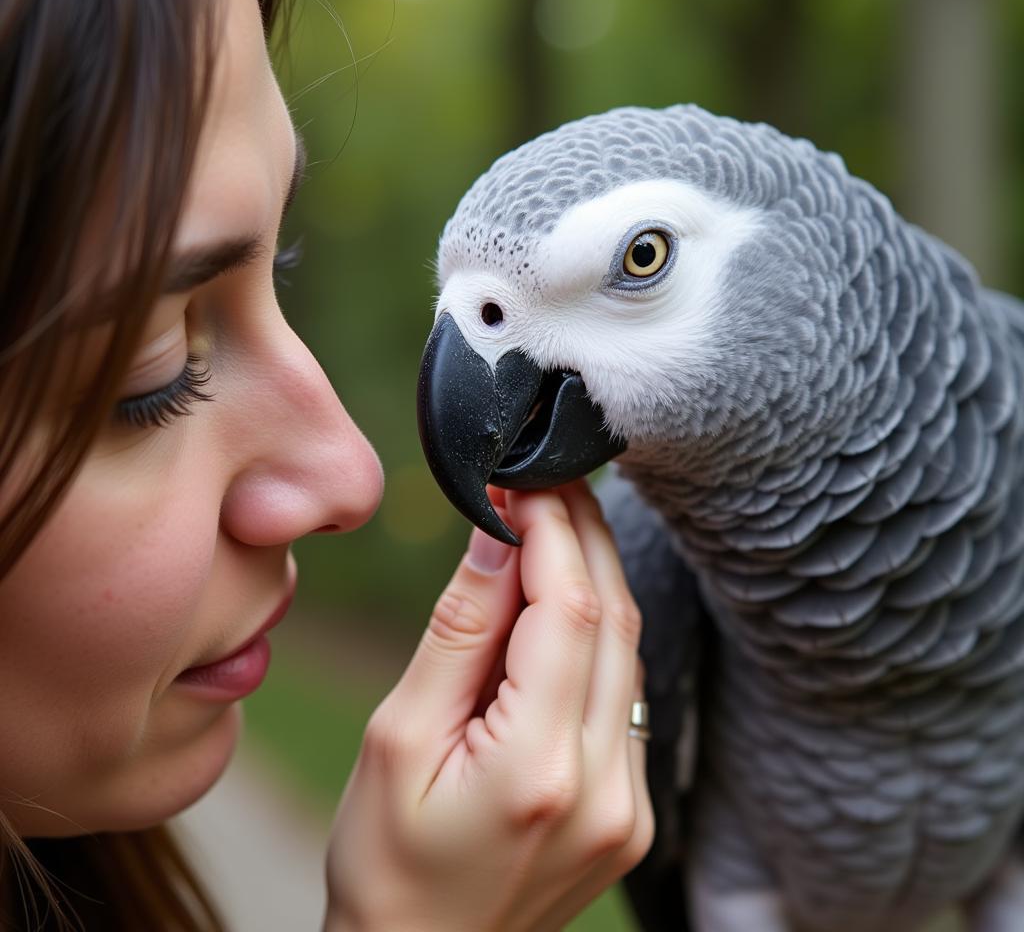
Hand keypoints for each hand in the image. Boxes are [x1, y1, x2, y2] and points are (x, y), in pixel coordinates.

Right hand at [324, 481, 652, 931]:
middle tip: (548, 484)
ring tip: (552, 526)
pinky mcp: (634, 810)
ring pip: (629, 652)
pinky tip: (563, 603)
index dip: (552, 530)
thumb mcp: (397, 737)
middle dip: (583, 536)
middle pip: (614, 621)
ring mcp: (632, 804)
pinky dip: (598, 635)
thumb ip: (458, 632)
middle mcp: (607, 788)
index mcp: (537, 769)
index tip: (525, 482)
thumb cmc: (385, 864)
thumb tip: (498, 537)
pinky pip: (626, 695)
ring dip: (595, 579)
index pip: (567, 610)